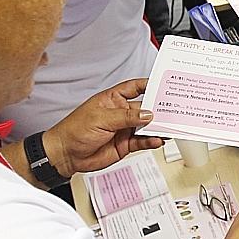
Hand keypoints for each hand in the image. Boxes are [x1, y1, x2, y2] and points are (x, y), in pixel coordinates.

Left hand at [44, 79, 161, 176]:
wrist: (66, 155)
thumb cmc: (74, 131)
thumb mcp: (101, 119)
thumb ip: (126, 117)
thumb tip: (147, 114)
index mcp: (113, 99)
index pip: (134, 88)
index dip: (148, 85)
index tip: (163, 84)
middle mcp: (120, 113)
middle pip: (145, 108)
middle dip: (158, 109)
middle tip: (172, 110)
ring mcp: (124, 129)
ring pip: (146, 126)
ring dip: (158, 127)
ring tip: (169, 127)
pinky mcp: (125, 144)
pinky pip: (143, 141)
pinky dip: (151, 141)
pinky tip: (157, 140)